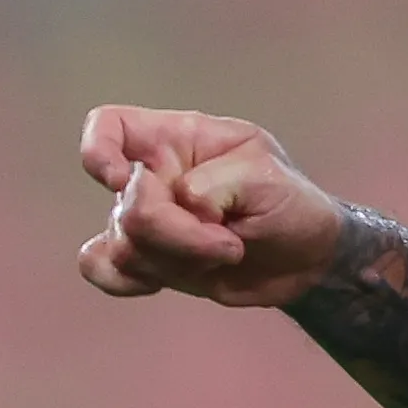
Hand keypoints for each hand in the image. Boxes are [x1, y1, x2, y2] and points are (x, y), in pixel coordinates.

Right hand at [76, 105, 345, 308]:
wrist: (306, 257)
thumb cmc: (290, 201)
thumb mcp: (269, 176)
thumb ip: (218, 183)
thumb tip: (181, 204)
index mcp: (174, 140)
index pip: (108, 126)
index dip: (101, 151)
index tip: (127, 179)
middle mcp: (151, 177)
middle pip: (127, 208)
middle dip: (180, 235)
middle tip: (230, 242)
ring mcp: (148, 221)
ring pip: (125, 246)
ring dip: (180, 260)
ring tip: (227, 252)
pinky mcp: (151, 259)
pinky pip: (105, 271)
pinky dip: (127, 280)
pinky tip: (167, 279)